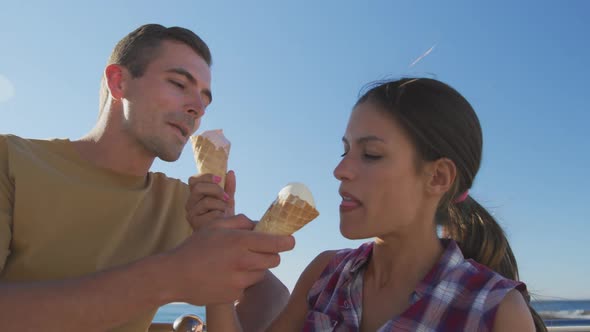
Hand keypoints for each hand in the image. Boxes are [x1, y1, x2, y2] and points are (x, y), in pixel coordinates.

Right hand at [164, 214, 294, 304]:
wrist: (174, 275)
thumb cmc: (194, 247)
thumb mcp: (215, 226)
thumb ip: (240, 221)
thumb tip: (258, 224)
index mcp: (239, 241)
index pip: (275, 243)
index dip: (287, 241)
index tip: (289, 240)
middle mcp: (242, 261)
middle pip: (274, 260)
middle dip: (271, 254)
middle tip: (260, 250)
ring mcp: (239, 281)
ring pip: (262, 273)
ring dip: (257, 267)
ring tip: (238, 263)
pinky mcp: (234, 295)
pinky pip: (247, 286)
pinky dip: (242, 280)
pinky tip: (226, 275)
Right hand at [186, 170, 235, 229]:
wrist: (225, 232)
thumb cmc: (223, 215)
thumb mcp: (227, 199)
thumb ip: (229, 186)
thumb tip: (231, 172)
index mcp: (195, 195)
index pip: (193, 180)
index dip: (205, 177)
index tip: (220, 178)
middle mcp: (190, 203)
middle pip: (198, 188)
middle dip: (215, 189)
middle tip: (226, 196)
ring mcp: (191, 214)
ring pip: (206, 201)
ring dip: (220, 204)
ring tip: (226, 210)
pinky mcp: (195, 223)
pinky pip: (211, 214)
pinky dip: (220, 214)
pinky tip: (222, 219)